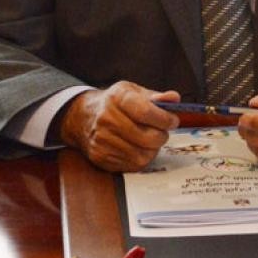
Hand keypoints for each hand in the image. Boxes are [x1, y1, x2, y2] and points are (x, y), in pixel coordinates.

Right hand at [59, 82, 179, 171]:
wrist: (84, 117)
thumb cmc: (116, 104)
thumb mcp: (134, 92)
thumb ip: (157, 96)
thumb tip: (174, 98)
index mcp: (117, 98)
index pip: (146, 112)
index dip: (165, 119)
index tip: (173, 121)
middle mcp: (106, 118)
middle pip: (146, 137)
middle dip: (162, 136)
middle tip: (163, 132)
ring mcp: (101, 140)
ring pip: (141, 154)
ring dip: (153, 149)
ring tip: (151, 140)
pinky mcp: (100, 157)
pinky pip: (132, 165)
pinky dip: (142, 158)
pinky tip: (139, 148)